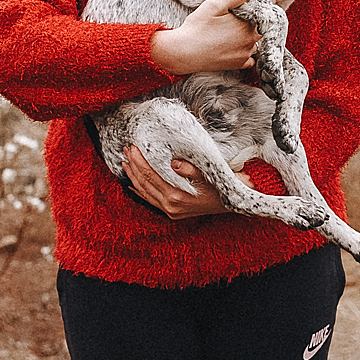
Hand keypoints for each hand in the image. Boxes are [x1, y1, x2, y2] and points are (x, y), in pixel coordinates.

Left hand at [123, 145, 252, 217]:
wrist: (234, 203)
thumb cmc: (222, 185)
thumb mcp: (209, 173)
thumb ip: (190, 168)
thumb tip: (172, 162)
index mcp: (176, 196)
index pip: (150, 175)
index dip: (139, 160)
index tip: (133, 147)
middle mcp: (171, 206)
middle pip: (144, 183)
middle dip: (133, 165)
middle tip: (126, 150)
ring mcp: (171, 211)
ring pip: (144, 192)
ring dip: (133, 177)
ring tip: (125, 162)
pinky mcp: (172, 212)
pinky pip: (150, 201)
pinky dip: (140, 191)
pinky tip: (133, 184)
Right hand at [149, 0, 259, 75]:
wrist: (183, 52)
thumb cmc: (197, 27)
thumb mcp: (214, 5)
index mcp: (247, 25)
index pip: (261, 14)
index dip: (253, 9)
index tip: (240, 10)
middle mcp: (250, 41)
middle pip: (260, 28)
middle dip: (252, 23)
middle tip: (233, 20)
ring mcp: (245, 54)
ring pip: (256, 42)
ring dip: (250, 37)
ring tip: (232, 32)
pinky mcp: (238, 65)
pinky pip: (251, 59)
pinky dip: (247, 53)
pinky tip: (235, 47)